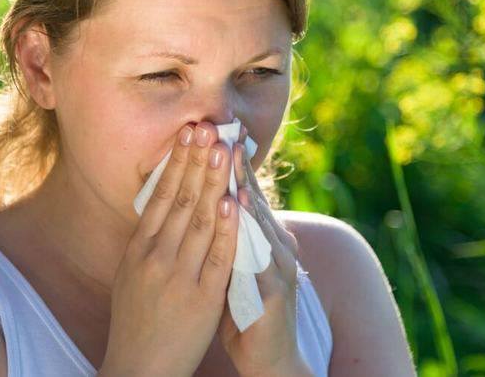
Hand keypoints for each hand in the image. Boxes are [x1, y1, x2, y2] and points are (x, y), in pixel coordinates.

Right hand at [100, 122, 239, 376]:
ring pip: (197, 220)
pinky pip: (215, 257)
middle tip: (206, 127)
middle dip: (195, 161)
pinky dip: (223, 227)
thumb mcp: (132, 275)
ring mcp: (178, 277)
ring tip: (220, 150)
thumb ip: (148, 242)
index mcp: (139, 250)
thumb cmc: (137, 322)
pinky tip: (229, 201)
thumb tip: (160, 205)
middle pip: (178, 200)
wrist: (139, 369)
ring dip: (211, 182)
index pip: (159, 196)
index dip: (175, 163)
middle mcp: (155, 257)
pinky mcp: (201, 298)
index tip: (187, 134)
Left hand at [216, 140, 312, 376]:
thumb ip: (223, 236)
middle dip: (234, 164)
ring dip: (243, 186)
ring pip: (259, 221)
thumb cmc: (246, 312)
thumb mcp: (232, 267)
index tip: (212, 132)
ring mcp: (280, 267)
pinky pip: (259, 256)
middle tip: (221, 131)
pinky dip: (246, 231)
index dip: (228, 164)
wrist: (268, 362)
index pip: (244, 193)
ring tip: (228, 158)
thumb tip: (204, 202)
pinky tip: (238, 209)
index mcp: (263, 239)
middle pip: (254, 198)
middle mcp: (277, 246)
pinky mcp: (277, 292)